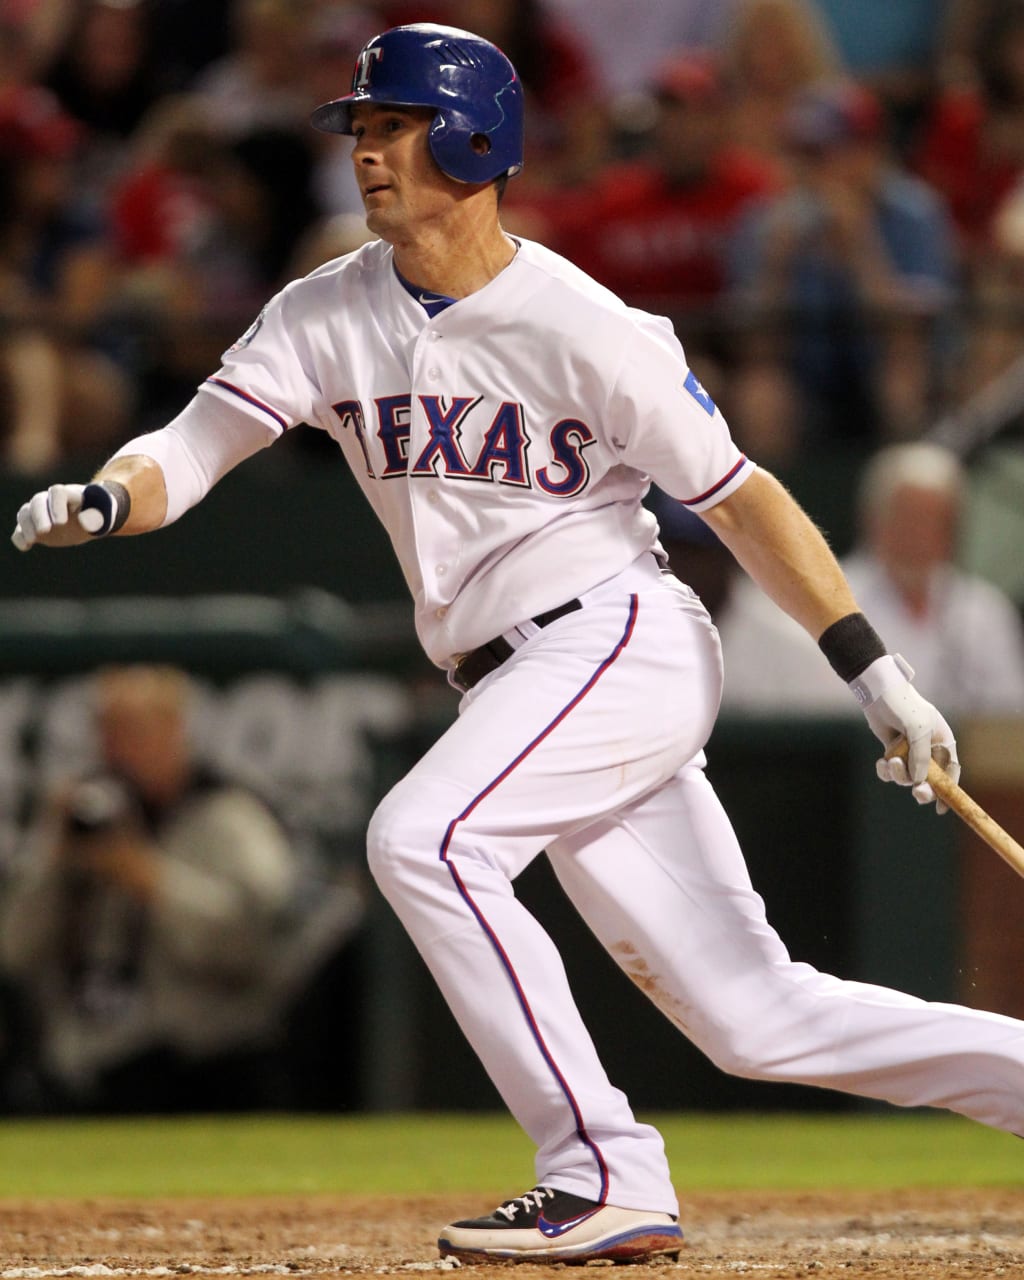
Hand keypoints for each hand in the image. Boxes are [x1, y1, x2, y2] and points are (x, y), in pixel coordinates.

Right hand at [11, 482, 120, 550]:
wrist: (89, 521)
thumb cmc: (97, 515)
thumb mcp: (102, 516)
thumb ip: (96, 517)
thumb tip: (86, 521)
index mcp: (69, 494)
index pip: (57, 493)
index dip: (56, 505)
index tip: (61, 522)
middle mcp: (50, 500)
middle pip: (38, 501)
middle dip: (39, 515)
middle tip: (44, 531)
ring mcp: (41, 513)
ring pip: (26, 513)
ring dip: (26, 526)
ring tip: (33, 540)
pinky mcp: (34, 526)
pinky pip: (20, 529)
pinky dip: (19, 537)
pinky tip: (25, 547)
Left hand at [851, 654, 959, 811]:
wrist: (878, 693)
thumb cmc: (904, 705)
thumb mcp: (918, 729)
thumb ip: (921, 756)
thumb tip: (920, 781)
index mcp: (942, 742)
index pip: (951, 771)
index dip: (949, 791)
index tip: (942, 808)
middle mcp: (927, 749)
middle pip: (931, 780)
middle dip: (924, 789)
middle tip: (917, 792)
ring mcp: (909, 751)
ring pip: (907, 777)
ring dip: (899, 774)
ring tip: (891, 762)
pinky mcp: (892, 751)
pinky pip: (891, 771)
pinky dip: (886, 771)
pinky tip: (881, 762)